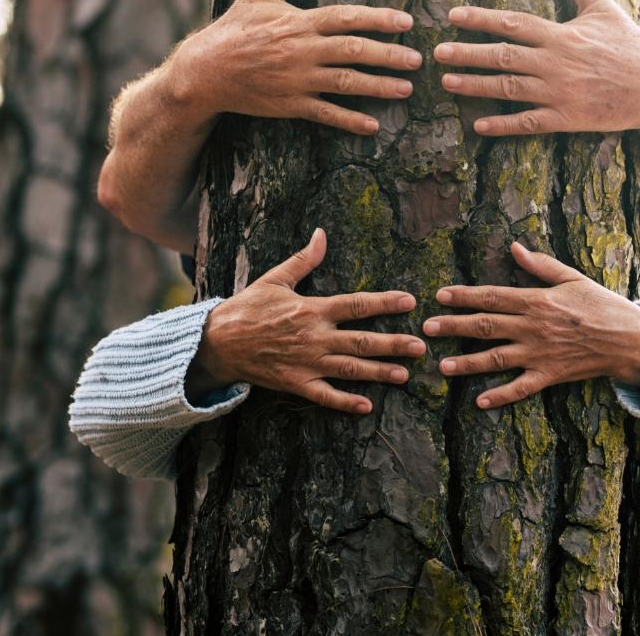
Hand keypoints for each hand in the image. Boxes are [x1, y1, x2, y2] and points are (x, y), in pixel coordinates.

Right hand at [174, 0, 420, 134]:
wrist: (206, 69)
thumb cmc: (235, 27)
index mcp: (299, 22)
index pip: (346, 17)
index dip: (378, 19)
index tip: (406, 22)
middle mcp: (302, 50)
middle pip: (353, 51)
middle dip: (388, 55)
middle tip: (417, 59)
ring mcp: (297, 80)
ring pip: (345, 83)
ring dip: (378, 87)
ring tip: (405, 89)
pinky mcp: (289, 104)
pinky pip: (325, 114)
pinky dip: (349, 120)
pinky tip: (373, 125)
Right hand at [190, 228, 425, 413]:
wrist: (218, 342)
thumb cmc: (248, 308)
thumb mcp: (275, 279)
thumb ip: (303, 259)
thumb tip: (321, 234)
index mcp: (312, 309)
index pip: (356, 304)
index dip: (385, 302)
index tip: (410, 301)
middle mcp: (314, 337)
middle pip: (362, 341)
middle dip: (394, 344)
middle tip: (421, 346)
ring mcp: (306, 363)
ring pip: (350, 370)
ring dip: (380, 372)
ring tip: (405, 375)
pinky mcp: (296, 383)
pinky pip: (325, 396)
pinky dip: (346, 402)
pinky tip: (367, 406)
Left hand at [424, 242, 639, 408]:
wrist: (629, 339)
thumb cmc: (601, 304)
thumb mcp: (572, 278)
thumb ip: (540, 266)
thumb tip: (514, 248)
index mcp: (537, 301)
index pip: (492, 296)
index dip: (464, 296)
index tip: (440, 296)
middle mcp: (533, 328)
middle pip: (485, 326)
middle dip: (453, 327)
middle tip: (426, 329)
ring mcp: (540, 354)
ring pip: (496, 359)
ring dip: (467, 363)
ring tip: (442, 367)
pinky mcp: (549, 376)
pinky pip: (520, 388)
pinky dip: (500, 396)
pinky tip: (479, 402)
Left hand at [434, 0, 639, 136]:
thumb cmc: (629, 43)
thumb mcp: (602, 5)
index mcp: (561, 34)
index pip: (512, 23)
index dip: (480, 18)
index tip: (453, 15)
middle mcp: (556, 63)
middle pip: (502, 57)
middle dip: (467, 54)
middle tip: (437, 52)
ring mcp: (560, 93)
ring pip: (509, 88)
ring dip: (476, 86)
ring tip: (447, 82)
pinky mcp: (567, 119)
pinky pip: (529, 122)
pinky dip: (503, 124)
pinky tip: (479, 125)